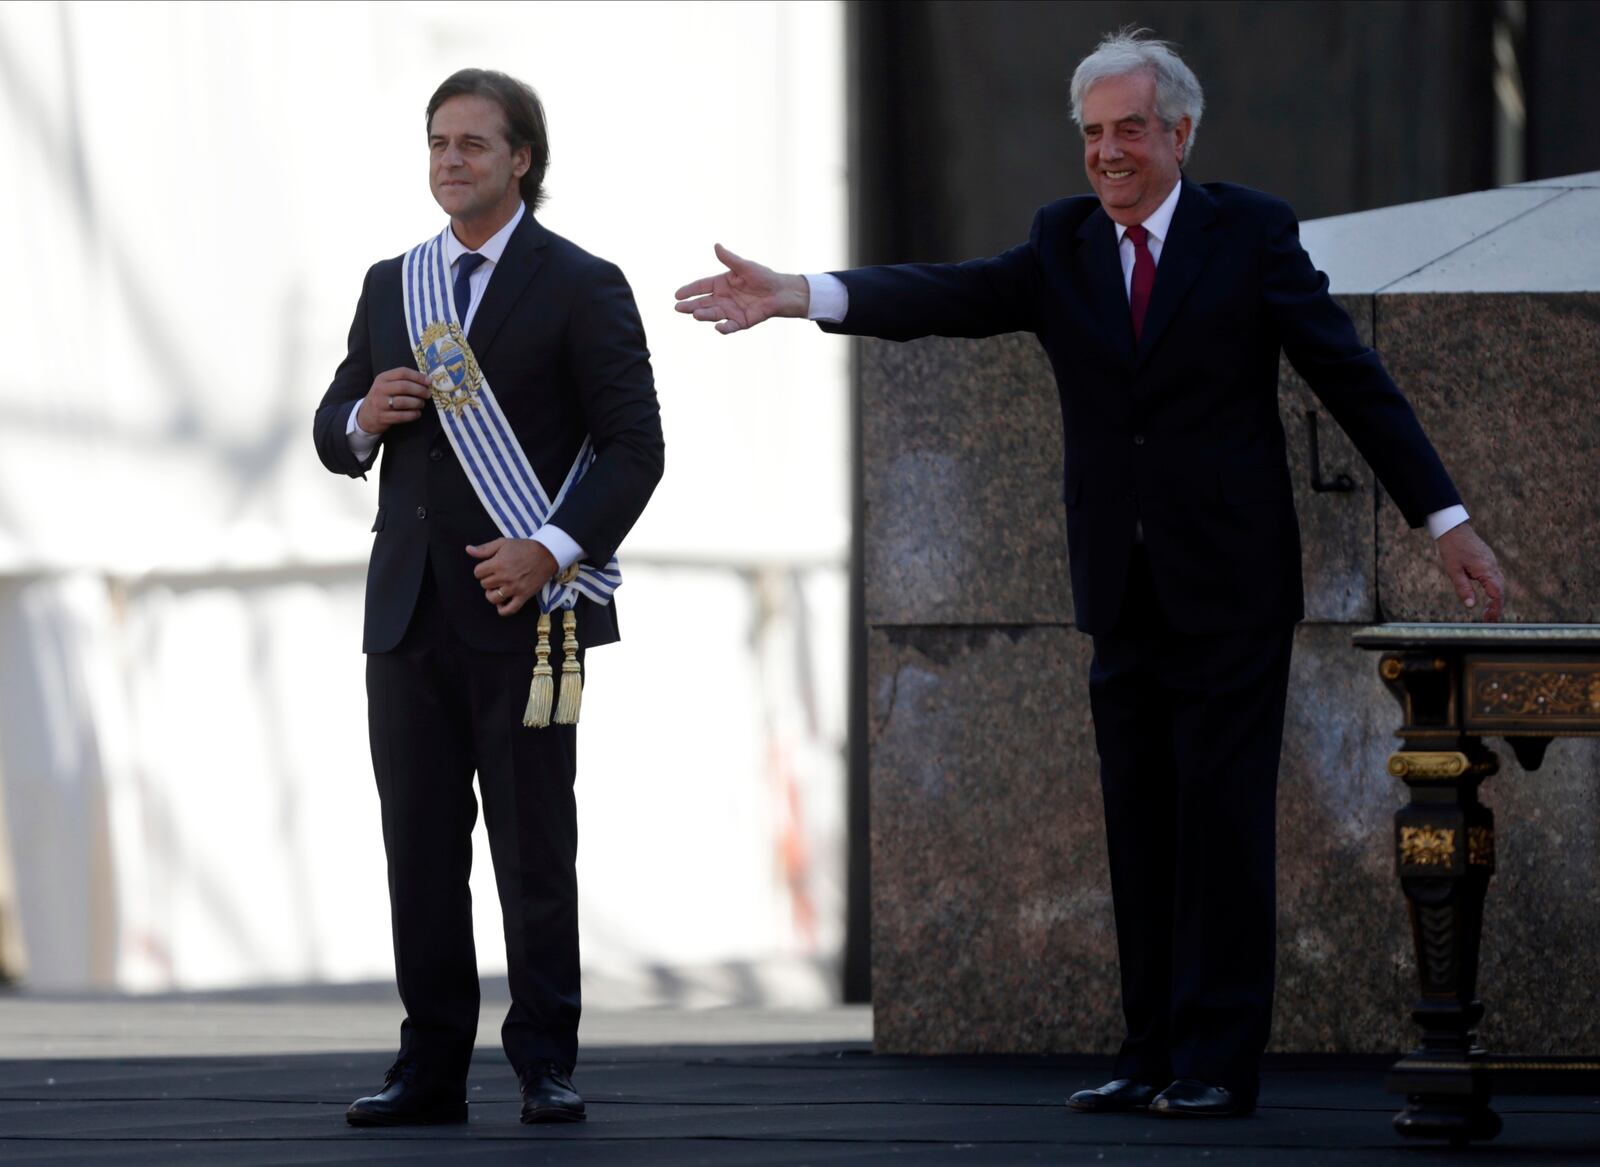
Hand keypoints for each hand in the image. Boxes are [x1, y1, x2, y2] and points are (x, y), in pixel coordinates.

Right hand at [356, 368, 431, 433]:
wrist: (366, 415)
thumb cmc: (382, 397)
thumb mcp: (387, 384)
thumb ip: (402, 381)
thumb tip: (427, 381)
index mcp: (383, 378)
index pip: (402, 372)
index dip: (418, 376)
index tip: (429, 381)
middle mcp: (380, 389)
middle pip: (404, 386)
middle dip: (420, 390)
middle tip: (428, 394)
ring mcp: (380, 404)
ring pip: (404, 402)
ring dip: (417, 403)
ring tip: (422, 404)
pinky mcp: (383, 417)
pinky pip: (402, 416)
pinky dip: (413, 415)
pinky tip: (417, 413)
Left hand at [467, 538, 557, 617]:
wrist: (546, 554)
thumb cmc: (524, 547)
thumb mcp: (503, 543)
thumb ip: (484, 549)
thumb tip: (468, 550)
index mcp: (497, 563)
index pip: (478, 573)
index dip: (482, 569)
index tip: (490, 567)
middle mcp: (504, 577)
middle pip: (484, 585)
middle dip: (488, 580)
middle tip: (497, 575)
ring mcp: (514, 588)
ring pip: (492, 598)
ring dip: (493, 593)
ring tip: (499, 587)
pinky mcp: (523, 596)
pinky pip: (509, 609)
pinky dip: (502, 610)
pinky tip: (501, 604)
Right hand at [673, 244, 810, 333]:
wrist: (781, 292)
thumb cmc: (763, 276)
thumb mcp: (745, 266)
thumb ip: (730, 259)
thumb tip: (716, 246)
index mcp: (721, 284)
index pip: (701, 286)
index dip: (689, 290)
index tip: (677, 294)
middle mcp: (723, 298)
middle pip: (703, 302)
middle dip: (690, 306)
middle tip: (678, 308)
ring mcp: (731, 311)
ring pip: (714, 314)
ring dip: (704, 315)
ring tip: (695, 314)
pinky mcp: (741, 321)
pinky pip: (731, 326)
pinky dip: (724, 328)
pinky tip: (718, 328)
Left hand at [1436, 522, 1504, 621]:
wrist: (1453, 528)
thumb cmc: (1451, 548)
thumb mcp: (1453, 571)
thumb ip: (1463, 588)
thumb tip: (1470, 606)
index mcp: (1485, 570)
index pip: (1497, 594)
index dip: (1495, 608)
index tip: (1489, 619)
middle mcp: (1492, 566)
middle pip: (1501, 590)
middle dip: (1496, 606)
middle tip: (1488, 620)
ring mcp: (1491, 562)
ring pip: (1499, 583)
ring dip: (1495, 598)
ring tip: (1487, 611)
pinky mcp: (1488, 560)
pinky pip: (1495, 577)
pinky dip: (1493, 588)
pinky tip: (1486, 595)